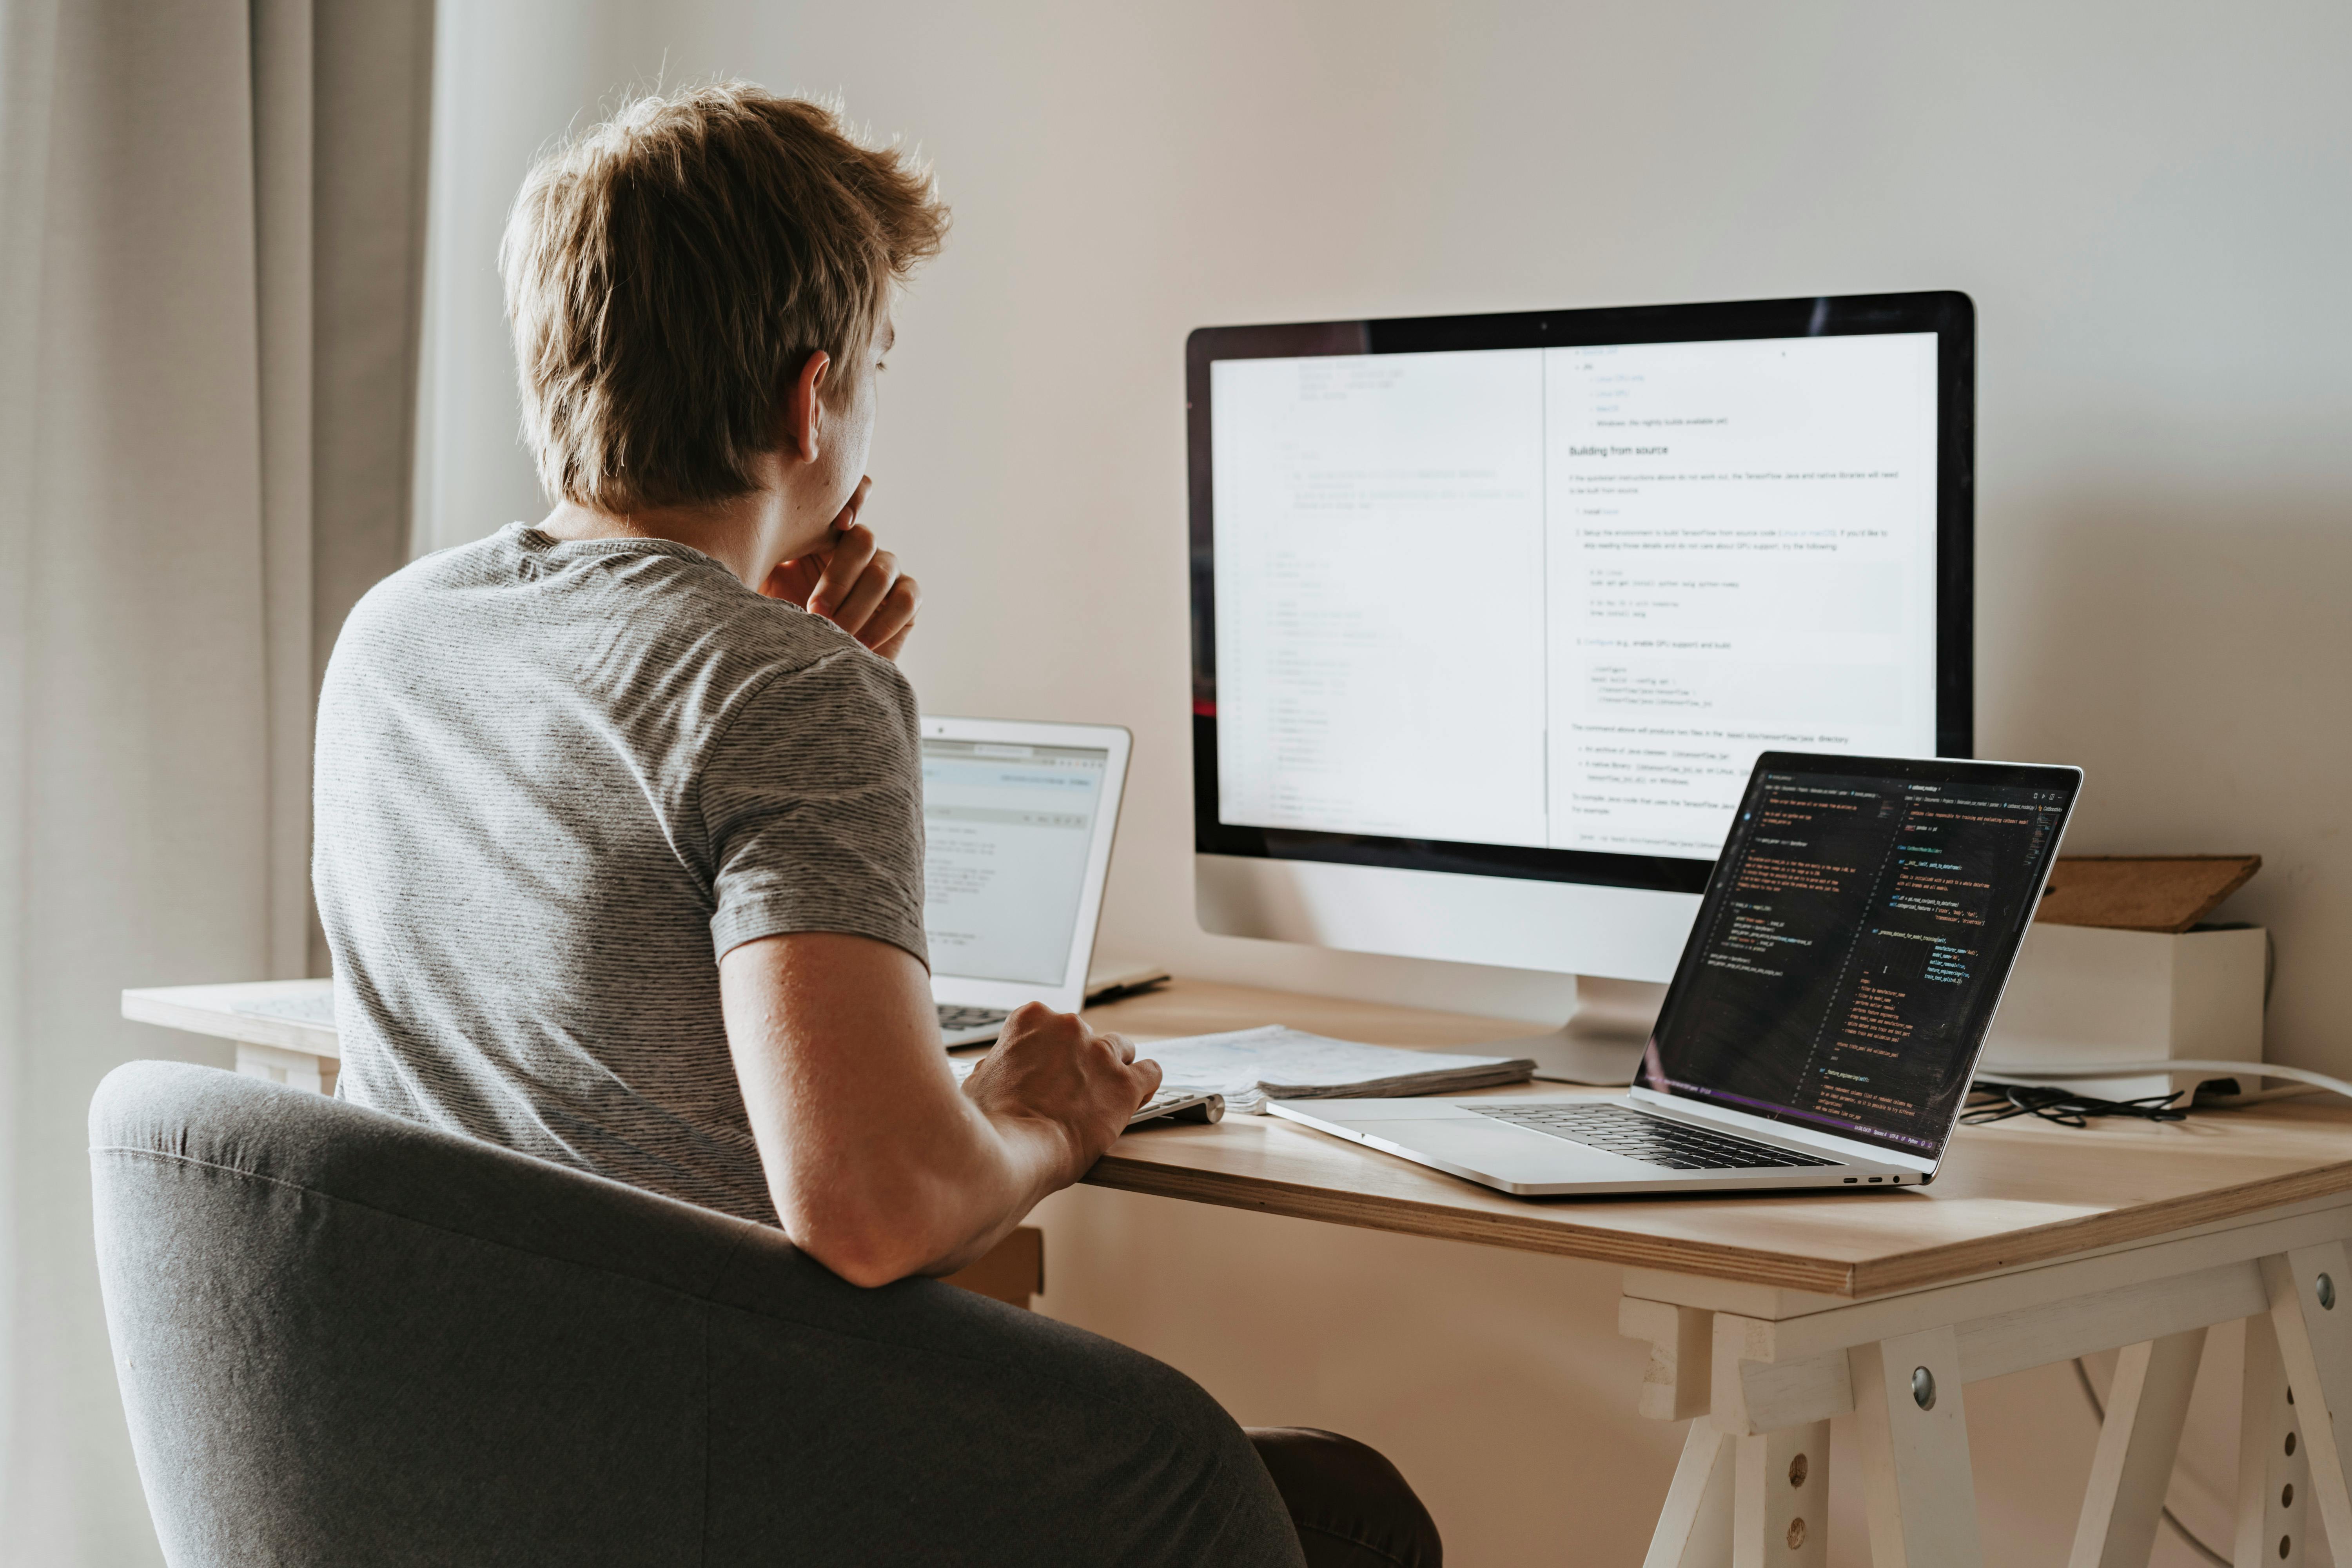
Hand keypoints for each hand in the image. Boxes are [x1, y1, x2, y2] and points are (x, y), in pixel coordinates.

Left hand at [762, 476, 920, 658]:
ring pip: (883, 572)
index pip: (848, 498)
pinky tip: (861, 644)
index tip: (838, 524)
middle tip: (814, 611)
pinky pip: (906, 599)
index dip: (853, 499)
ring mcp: (887, 571)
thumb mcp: (763, 585)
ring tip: (833, 632)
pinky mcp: (907, 600)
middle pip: (863, 539)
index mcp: (825, 535)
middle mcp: (860, 548)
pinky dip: (884, 622)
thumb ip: (763, 556)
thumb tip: (747, 534)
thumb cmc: (778, 625)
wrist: (802, 668)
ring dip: (856, 605)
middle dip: (839, 578)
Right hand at [961, 1003, 1162, 1180]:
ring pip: (1122, 1049)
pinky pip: (1151, 1073)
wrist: (1007, 1155)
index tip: (1050, 1074)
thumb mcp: (979, 1080)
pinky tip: (1137, 1098)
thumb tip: (1002, 1069)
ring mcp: (1099, 1053)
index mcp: (1031, 1020)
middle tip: (1072, 1093)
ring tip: (1106, 1096)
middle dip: (1082, 1061)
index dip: (1052, 1053)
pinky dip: (1147, 1085)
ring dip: (1115, 1070)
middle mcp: (1069, 1027)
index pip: (1052, 1025)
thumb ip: (1000, 1065)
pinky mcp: (1125, 1084)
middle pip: (1088, 1036)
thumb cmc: (987, 1124)